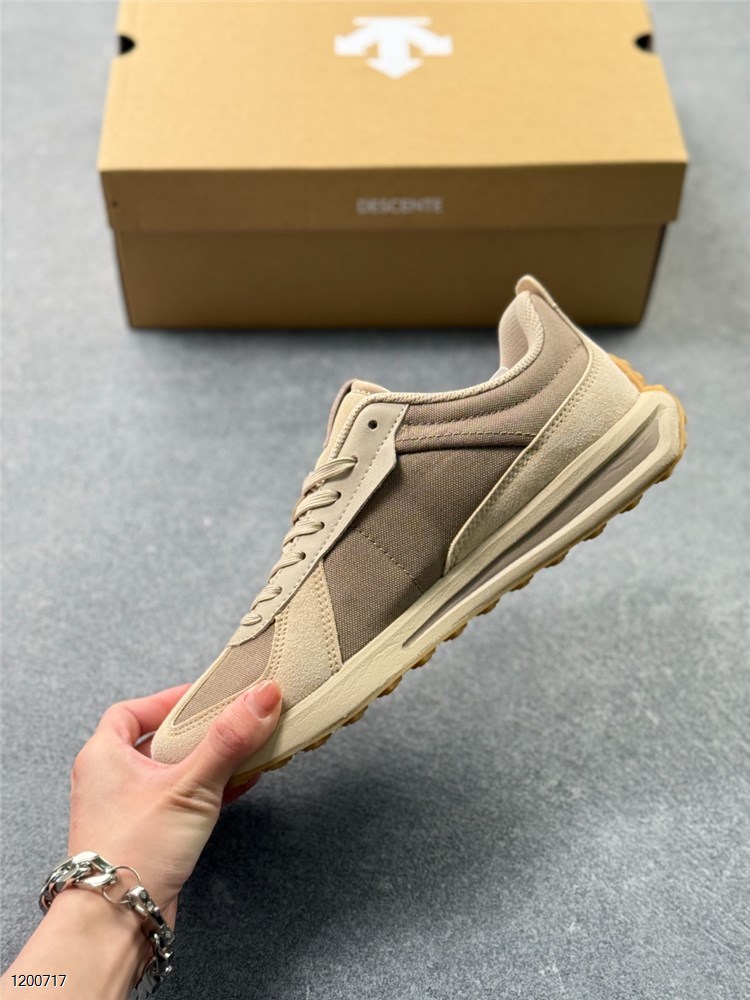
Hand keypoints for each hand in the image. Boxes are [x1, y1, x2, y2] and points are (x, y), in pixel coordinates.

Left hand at [67, 678, 281, 927]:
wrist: (116, 925)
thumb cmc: (134, 852)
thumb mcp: (189, 785)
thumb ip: (228, 739)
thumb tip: (262, 696)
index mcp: (103, 756)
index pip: (132, 711)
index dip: (168, 699)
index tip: (204, 695)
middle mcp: (110, 780)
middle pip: (158, 739)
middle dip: (197, 730)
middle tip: (231, 719)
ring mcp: (128, 810)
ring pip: (173, 772)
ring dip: (208, 761)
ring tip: (244, 749)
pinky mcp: (147, 836)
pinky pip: (181, 800)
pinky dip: (209, 789)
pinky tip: (241, 784)